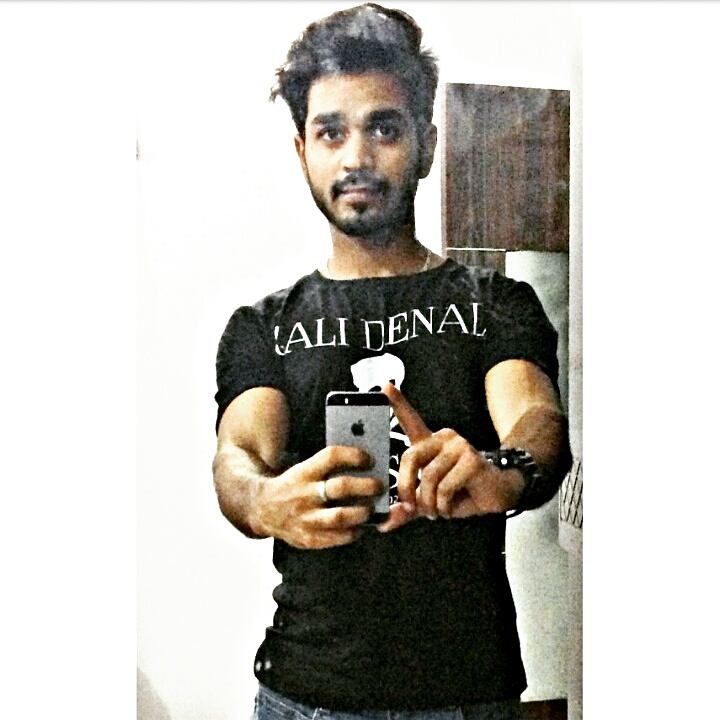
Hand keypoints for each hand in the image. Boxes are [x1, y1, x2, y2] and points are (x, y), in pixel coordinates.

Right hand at [254, 446, 383, 548]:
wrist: (263, 509)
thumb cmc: (292, 486)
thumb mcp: (303, 470)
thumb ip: (327, 468)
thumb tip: (363, 464)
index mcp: (303, 472)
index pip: (330, 457)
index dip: (353, 456)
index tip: (368, 458)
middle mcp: (304, 494)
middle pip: (340, 488)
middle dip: (365, 486)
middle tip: (379, 486)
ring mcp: (305, 518)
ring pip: (340, 517)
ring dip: (362, 512)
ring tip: (370, 509)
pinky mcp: (307, 538)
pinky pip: (337, 538)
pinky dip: (353, 532)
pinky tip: (359, 526)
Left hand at [382, 383, 524, 518]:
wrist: (499, 493)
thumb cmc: (463, 492)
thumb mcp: (430, 500)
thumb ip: (408, 508)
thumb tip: (386, 522)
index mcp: (431, 444)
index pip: (411, 420)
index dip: (397, 403)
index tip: (385, 387)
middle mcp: (443, 439)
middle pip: (410, 458)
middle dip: (407, 488)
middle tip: (412, 506)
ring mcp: (459, 446)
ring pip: (429, 478)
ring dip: (430, 503)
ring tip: (438, 510)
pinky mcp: (471, 460)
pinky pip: (446, 487)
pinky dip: (445, 505)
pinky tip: (452, 506)